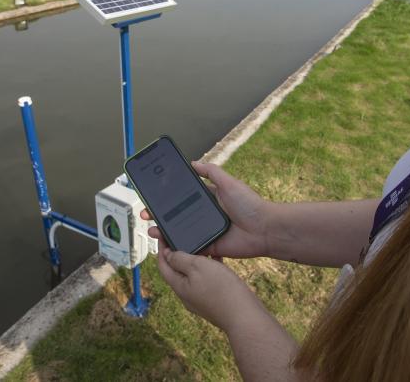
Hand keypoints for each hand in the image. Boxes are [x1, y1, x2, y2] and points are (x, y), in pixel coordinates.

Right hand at [141, 162, 272, 257]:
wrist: (263, 229)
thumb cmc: (249, 205)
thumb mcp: (229, 183)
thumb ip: (211, 172)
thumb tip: (193, 162)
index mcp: (209, 199)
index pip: (183, 197)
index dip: (167, 197)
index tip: (152, 195)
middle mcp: (204, 215)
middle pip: (176, 215)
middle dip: (159, 215)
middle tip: (146, 214)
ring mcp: (205, 232)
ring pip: (179, 232)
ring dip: (163, 231)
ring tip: (151, 229)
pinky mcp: (208, 247)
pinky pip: (189, 247)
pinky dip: (177, 247)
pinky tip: (164, 245)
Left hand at [156, 244, 263, 331]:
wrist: (244, 316)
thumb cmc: (221, 290)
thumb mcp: (197, 267)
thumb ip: (180, 259)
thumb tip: (168, 255)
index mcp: (179, 287)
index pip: (163, 266)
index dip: (162, 250)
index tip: (163, 235)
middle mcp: (187, 295)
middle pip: (177, 271)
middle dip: (179, 254)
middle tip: (184, 238)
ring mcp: (201, 299)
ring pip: (194, 275)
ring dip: (196, 261)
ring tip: (203, 246)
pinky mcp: (214, 301)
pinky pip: (207, 281)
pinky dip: (209, 269)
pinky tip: (218, 261)